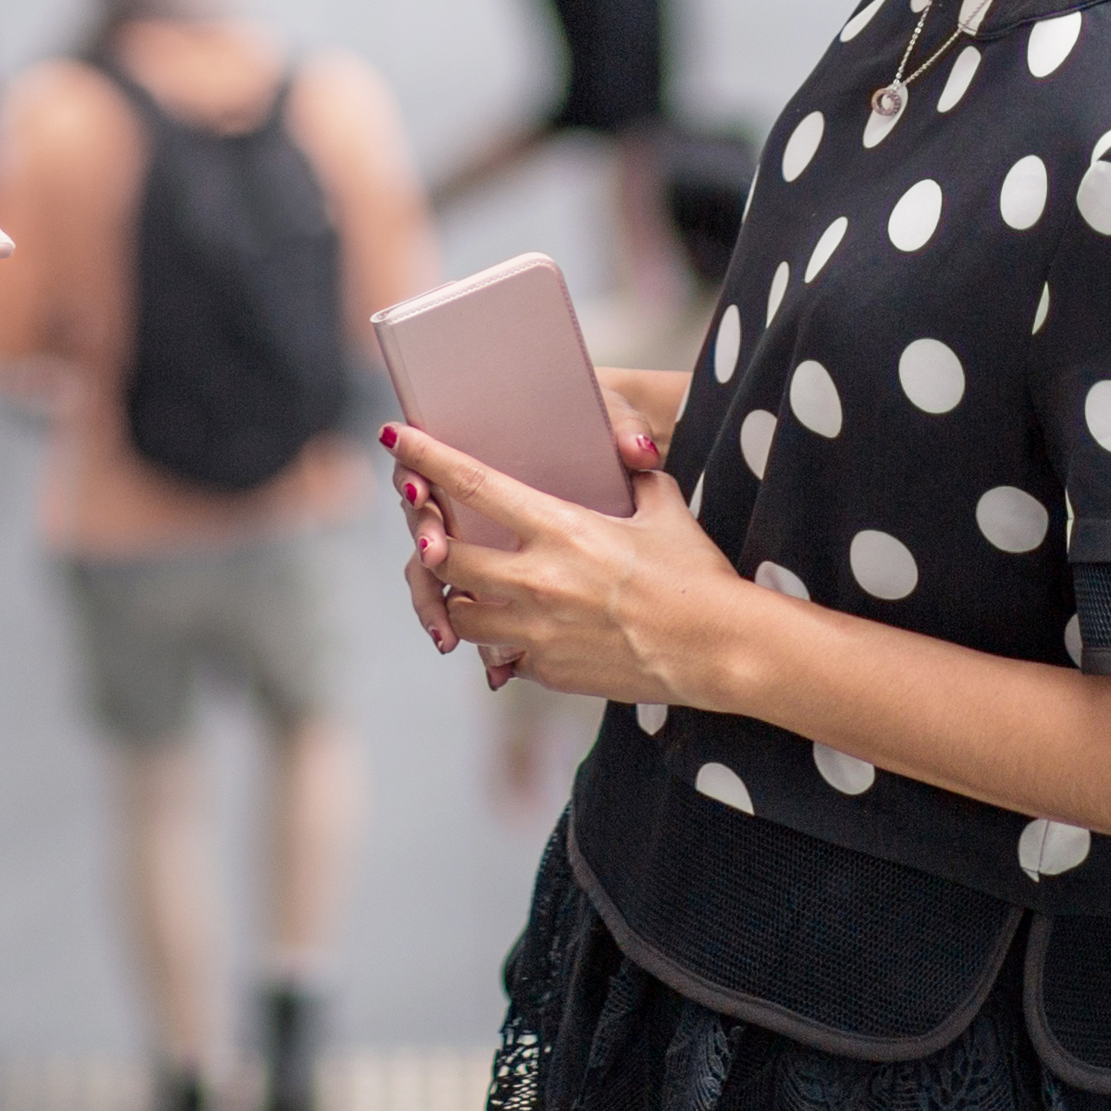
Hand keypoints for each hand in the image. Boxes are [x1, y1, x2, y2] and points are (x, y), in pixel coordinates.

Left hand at [383, 419, 732, 709]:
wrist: (718, 649)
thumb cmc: (696, 574)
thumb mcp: (663, 509)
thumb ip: (634, 479)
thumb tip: (629, 456)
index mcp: (559, 529)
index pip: (472, 485)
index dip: (426, 458)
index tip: (393, 438)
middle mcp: (536, 580)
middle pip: (444, 558)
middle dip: (428, 542)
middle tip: (427, 531)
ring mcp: (537, 631)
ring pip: (460, 616)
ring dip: (457, 599)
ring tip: (468, 588)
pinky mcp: (548, 671)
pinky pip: (500, 657)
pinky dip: (500, 643)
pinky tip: (517, 632)